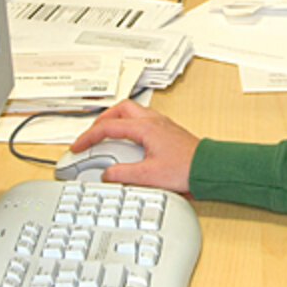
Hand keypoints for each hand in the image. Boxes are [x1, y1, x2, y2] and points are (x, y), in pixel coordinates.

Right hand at [70, 100, 199, 192]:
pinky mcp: (167, 131)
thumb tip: (106, 174)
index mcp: (145, 128)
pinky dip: (129, 125)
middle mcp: (153, 121)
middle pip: (120, 109)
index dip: (88, 137)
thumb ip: (123, 175)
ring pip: (132, 112)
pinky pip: (142, 120)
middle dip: (101, 119)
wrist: (209, 168)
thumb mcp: (148, 176)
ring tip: (106, 134)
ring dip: (116, 120)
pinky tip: (129, 140)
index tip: (77, 146)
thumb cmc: (186, 168)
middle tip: (91, 134)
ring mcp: (161, 124)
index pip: (108, 127)